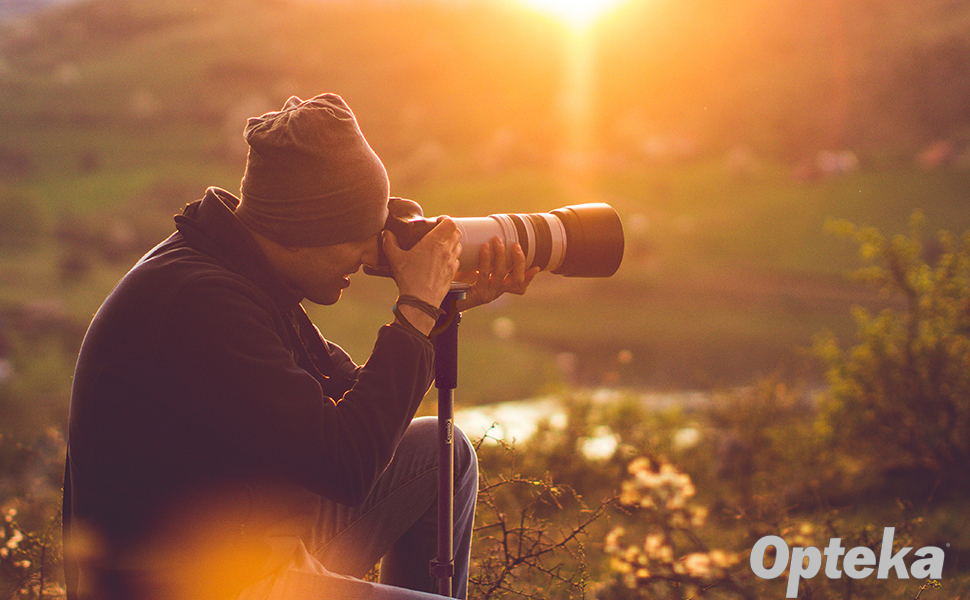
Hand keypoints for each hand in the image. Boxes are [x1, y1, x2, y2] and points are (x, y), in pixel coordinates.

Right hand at [383, 217, 461, 332]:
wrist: (420, 301)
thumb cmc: (410, 279)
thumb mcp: (395, 259)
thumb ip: (389, 243)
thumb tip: (386, 235)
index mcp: (434, 242)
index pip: (450, 223)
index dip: (445, 220)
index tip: (437, 222)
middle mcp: (446, 250)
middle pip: (457, 232)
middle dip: (450, 230)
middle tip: (439, 232)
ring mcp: (451, 262)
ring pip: (459, 246)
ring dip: (452, 243)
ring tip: (441, 245)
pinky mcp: (453, 273)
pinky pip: (457, 260)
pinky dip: (452, 257)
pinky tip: (442, 261)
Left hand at [454, 237, 538, 310]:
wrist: (443, 299)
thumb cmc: (456, 282)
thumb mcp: (471, 272)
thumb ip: (480, 261)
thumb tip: (484, 239)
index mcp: (497, 288)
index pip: (519, 286)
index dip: (529, 277)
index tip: (537, 267)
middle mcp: (495, 292)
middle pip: (517, 279)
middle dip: (519, 260)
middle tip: (515, 244)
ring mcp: (487, 294)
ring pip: (502, 274)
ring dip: (501, 255)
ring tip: (497, 240)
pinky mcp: (476, 293)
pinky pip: (484, 274)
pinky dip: (486, 259)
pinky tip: (484, 248)